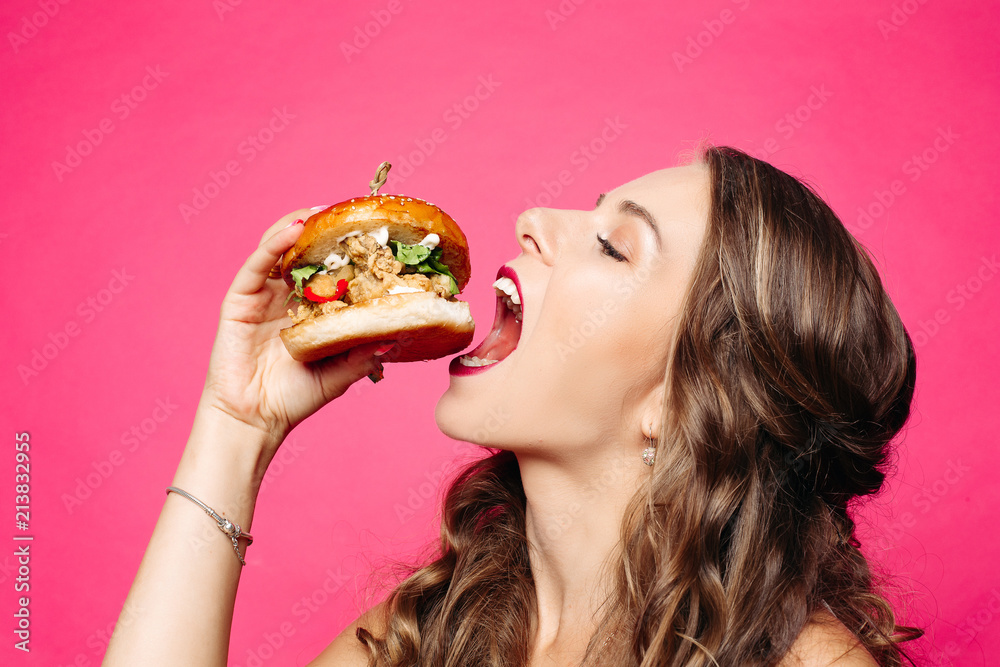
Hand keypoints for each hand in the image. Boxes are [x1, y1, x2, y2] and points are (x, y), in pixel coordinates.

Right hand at [199, 210, 386, 450]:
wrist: (254, 419)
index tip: (375, 233)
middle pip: (307, 253)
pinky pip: (258, 264)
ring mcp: (263, 295)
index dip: (349, 252)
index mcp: (311, 310)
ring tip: (321, 212)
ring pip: (281, 249)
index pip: (332, 271)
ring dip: (301, 226)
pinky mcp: (241, 299)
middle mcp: (287, 297)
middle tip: (351, 211)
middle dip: (326, 231)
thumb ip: (364, 353)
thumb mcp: (340, 374)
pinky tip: (293, 230)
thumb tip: (396, 336)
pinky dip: (275, 243)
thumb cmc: (294, 398)